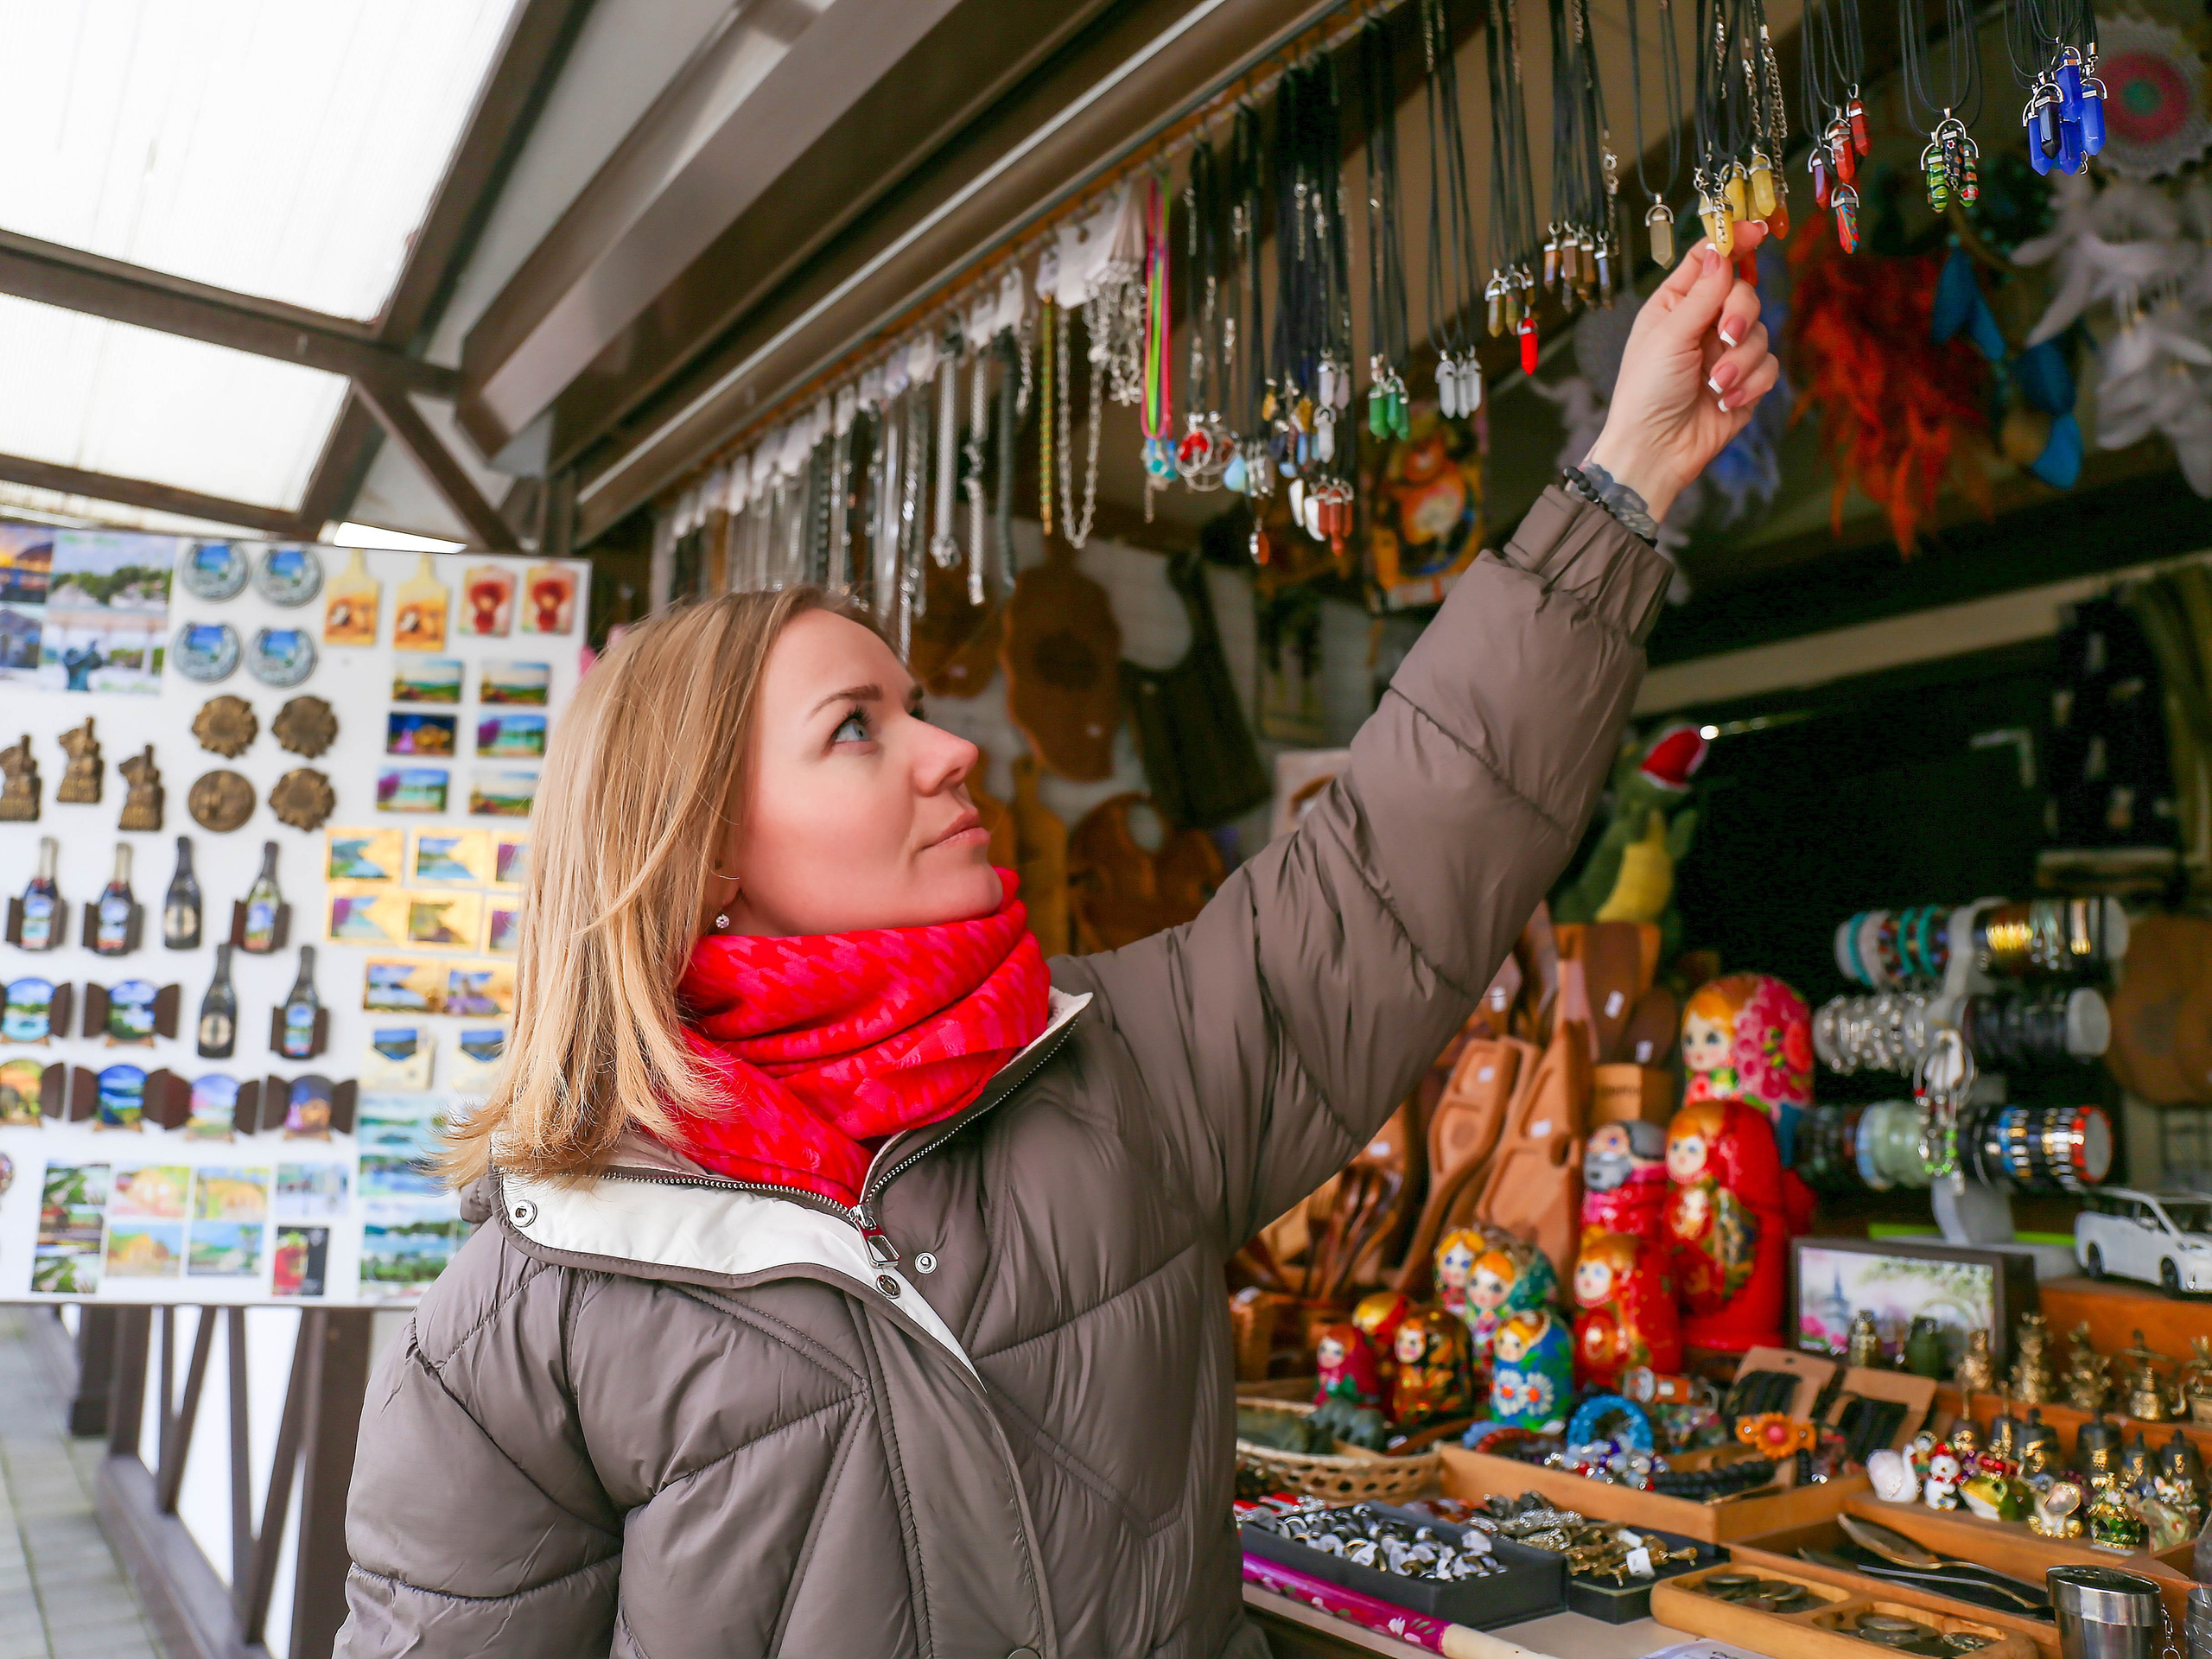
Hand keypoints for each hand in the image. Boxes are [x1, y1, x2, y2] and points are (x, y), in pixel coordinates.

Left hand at [1583, 221, 1780, 524]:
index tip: (1758, 229)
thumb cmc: (1646, 393)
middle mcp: (1702, 323)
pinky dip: (1750, 384)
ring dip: (1740, 361)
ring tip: (1715, 385)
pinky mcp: (1745, 381)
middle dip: (1740, 314)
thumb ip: (1701, 294)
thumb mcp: (1668, 337)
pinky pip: (1769, 366)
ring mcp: (1725, 352)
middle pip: (1744, 292)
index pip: (1709, 261)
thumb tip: (1721, 250)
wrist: (1656, 451)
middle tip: (1725, 338)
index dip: (1733, 241)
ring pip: (1761, 331)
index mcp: (1675, 304)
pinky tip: (1725, 402)